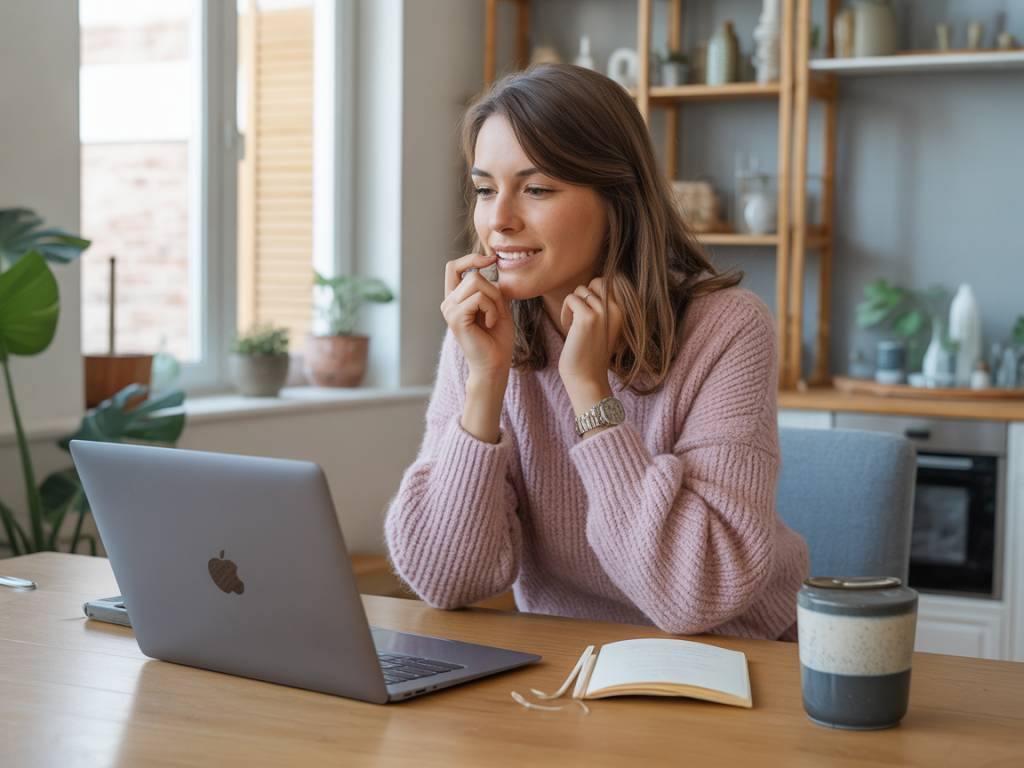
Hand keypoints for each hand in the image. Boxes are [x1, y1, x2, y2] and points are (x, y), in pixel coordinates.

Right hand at [441, 253, 513, 382]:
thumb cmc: (497, 338)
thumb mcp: (498, 305)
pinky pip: (479, 297)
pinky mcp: (455, 317)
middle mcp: (448, 302)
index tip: (491, 259)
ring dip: (493, 300)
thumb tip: (490, 261)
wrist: (495, 364)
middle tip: (496, 311)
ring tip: (492, 318)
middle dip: (493, 290)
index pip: (453, 266)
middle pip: (472, 274)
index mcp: (455, 299)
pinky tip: (490, 323)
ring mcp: (449, 310)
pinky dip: (491, 309)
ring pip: (476, 282)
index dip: (471, 258)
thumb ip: (491, 287)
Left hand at [557, 277, 623, 413]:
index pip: (609, 283)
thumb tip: (588, 287)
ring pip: (581, 290)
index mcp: (624, 312)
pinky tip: (568, 327)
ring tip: (572, 325)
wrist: (587, 379)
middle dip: (583, 296)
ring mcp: (603, 312)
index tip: (586, 313)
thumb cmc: (591, 355)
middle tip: (578, 316)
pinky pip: (571, 299)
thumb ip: (602, 308)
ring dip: (572, 305)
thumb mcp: (603, 327)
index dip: (593, 293)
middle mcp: (617, 309)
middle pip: (596, 282)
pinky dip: (565, 311)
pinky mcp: (587, 317)